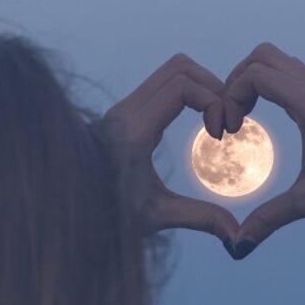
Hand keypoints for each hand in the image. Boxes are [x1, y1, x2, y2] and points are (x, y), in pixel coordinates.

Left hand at [99, 54, 238, 239]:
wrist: (68, 208)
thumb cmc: (106, 215)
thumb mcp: (157, 216)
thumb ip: (200, 218)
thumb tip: (237, 236)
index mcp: (133, 132)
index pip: (182, 86)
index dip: (213, 101)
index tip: (221, 134)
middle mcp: (124, 112)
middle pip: (180, 68)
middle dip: (212, 87)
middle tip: (226, 121)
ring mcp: (122, 109)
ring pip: (170, 71)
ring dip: (201, 87)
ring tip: (215, 120)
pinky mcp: (124, 113)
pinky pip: (162, 85)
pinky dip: (188, 93)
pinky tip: (198, 122)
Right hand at [222, 42, 304, 257]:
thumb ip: (267, 218)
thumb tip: (238, 246)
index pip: (256, 75)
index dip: (230, 96)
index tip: (228, 130)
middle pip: (265, 56)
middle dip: (238, 80)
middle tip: (230, 115)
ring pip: (284, 63)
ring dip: (258, 81)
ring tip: (247, 116)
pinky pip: (300, 78)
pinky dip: (278, 88)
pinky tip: (277, 120)